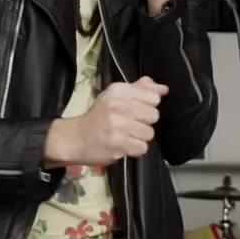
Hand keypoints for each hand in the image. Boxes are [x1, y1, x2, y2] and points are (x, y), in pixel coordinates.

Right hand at [48, 77, 167, 167]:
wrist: (76, 138)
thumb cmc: (99, 115)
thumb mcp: (116, 95)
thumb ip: (141, 89)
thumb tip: (163, 89)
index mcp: (120, 91)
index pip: (154, 98)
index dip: (148, 106)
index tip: (136, 110)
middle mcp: (119, 105)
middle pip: (154, 116)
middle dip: (144, 123)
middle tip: (130, 124)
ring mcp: (119, 125)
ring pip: (149, 133)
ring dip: (139, 137)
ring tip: (126, 136)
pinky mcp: (119, 144)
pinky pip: (142, 148)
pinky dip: (135, 149)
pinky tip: (124, 146)